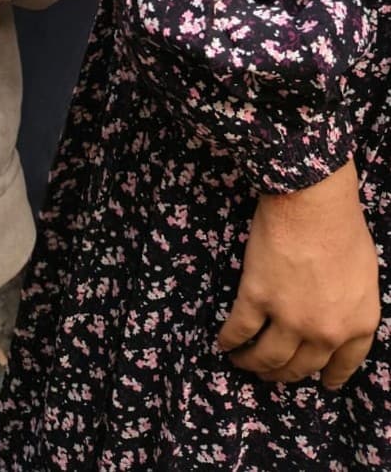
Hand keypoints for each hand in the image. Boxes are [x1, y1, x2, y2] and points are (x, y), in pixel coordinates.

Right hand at [217, 160, 380, 387]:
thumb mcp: (364, 276)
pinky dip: (230, 339)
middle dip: (284, 374)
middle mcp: (325, 331)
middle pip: (301, 366)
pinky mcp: (256, 299)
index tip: (321, 382)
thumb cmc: (342, 227)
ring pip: (268, 356)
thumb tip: (334, 311)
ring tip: (242, 362)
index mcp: (357, 324)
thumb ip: (350, 304)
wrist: (313, 204)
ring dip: (253, 364)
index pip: (343, 364)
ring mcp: (289, 319)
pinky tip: (224, 342)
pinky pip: (240, 329)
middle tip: (272, 372)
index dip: (330, 377)